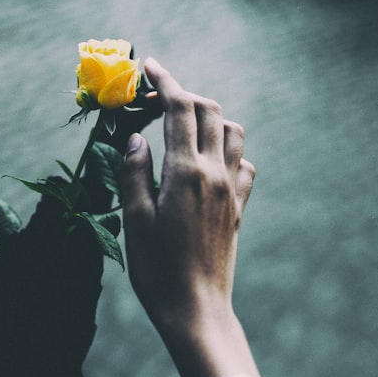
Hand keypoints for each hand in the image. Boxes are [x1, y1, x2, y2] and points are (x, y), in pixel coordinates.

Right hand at [120, 58, 258, 376]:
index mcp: (187, 172)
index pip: (180, 108)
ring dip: (209, 119)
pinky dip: (228, 151)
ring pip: (232, 132)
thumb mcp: (134, 219)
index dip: (166, 81)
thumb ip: (135, 172)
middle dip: (184, 95)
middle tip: (156, 101)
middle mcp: (215, 173)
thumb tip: (136, 138)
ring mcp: (232, 190)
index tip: (150, 67)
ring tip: (182, 127)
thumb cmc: (157, 269)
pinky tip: (208, 164)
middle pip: (209, 111)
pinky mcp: (239, 208)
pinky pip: (243, 164)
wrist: (196, 309)